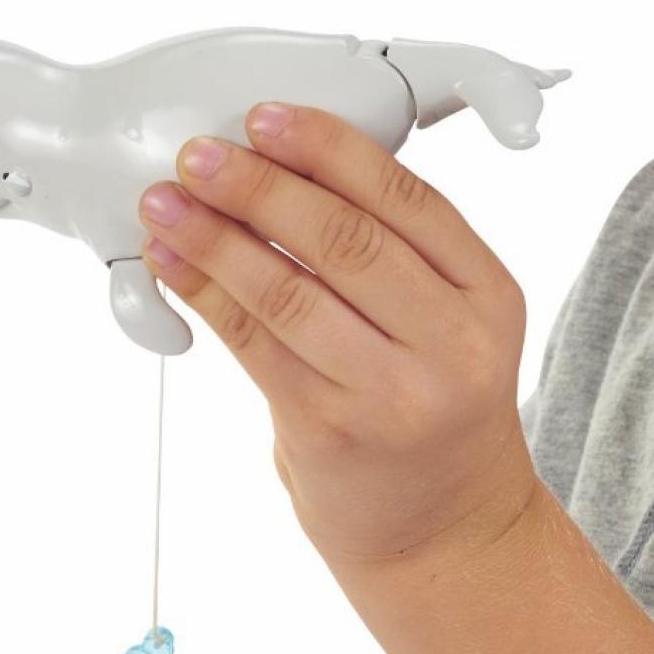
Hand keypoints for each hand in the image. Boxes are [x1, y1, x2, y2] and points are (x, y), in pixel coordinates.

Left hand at [137, 102, 534, 570]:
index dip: (329, 150)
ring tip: (165, 201)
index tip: (267, 117)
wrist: (445, 536)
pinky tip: (172, 263)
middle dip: (261, 186)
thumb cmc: (437, 423)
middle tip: (202, 153)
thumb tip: (289, 183)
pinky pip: (255, 344)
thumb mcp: (449, 333)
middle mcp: (450, 344)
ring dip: (217, 237)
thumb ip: (398, 266)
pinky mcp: (328, 430)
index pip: (408, 201)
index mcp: (488, 298)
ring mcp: (390, 393)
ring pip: (290, 290)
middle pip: (346, 239)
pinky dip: (207, 294)